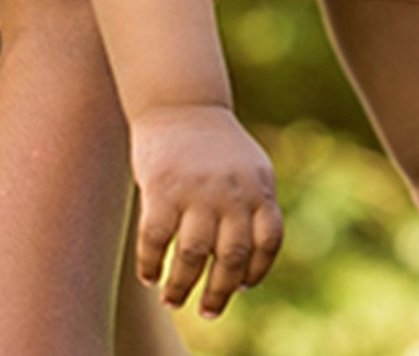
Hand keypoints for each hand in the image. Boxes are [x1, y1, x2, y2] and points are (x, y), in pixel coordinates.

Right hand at [130, 105, 283, 318]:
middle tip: (208, 313)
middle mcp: (233, 193)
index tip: (242, 287)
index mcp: (260, 188)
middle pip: (232, 257)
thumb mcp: (252, 169)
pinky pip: (157, 239)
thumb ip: (255, 208)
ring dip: (182, 286)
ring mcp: (197, 191)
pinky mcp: (162, 189)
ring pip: (193, 255)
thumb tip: (248, 268)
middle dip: (220, 293)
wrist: (183, 105)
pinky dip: (152, 264)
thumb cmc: (218, 146)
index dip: (258, 271)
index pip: (268, 241)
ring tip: (173, 302)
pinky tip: (150, 276)